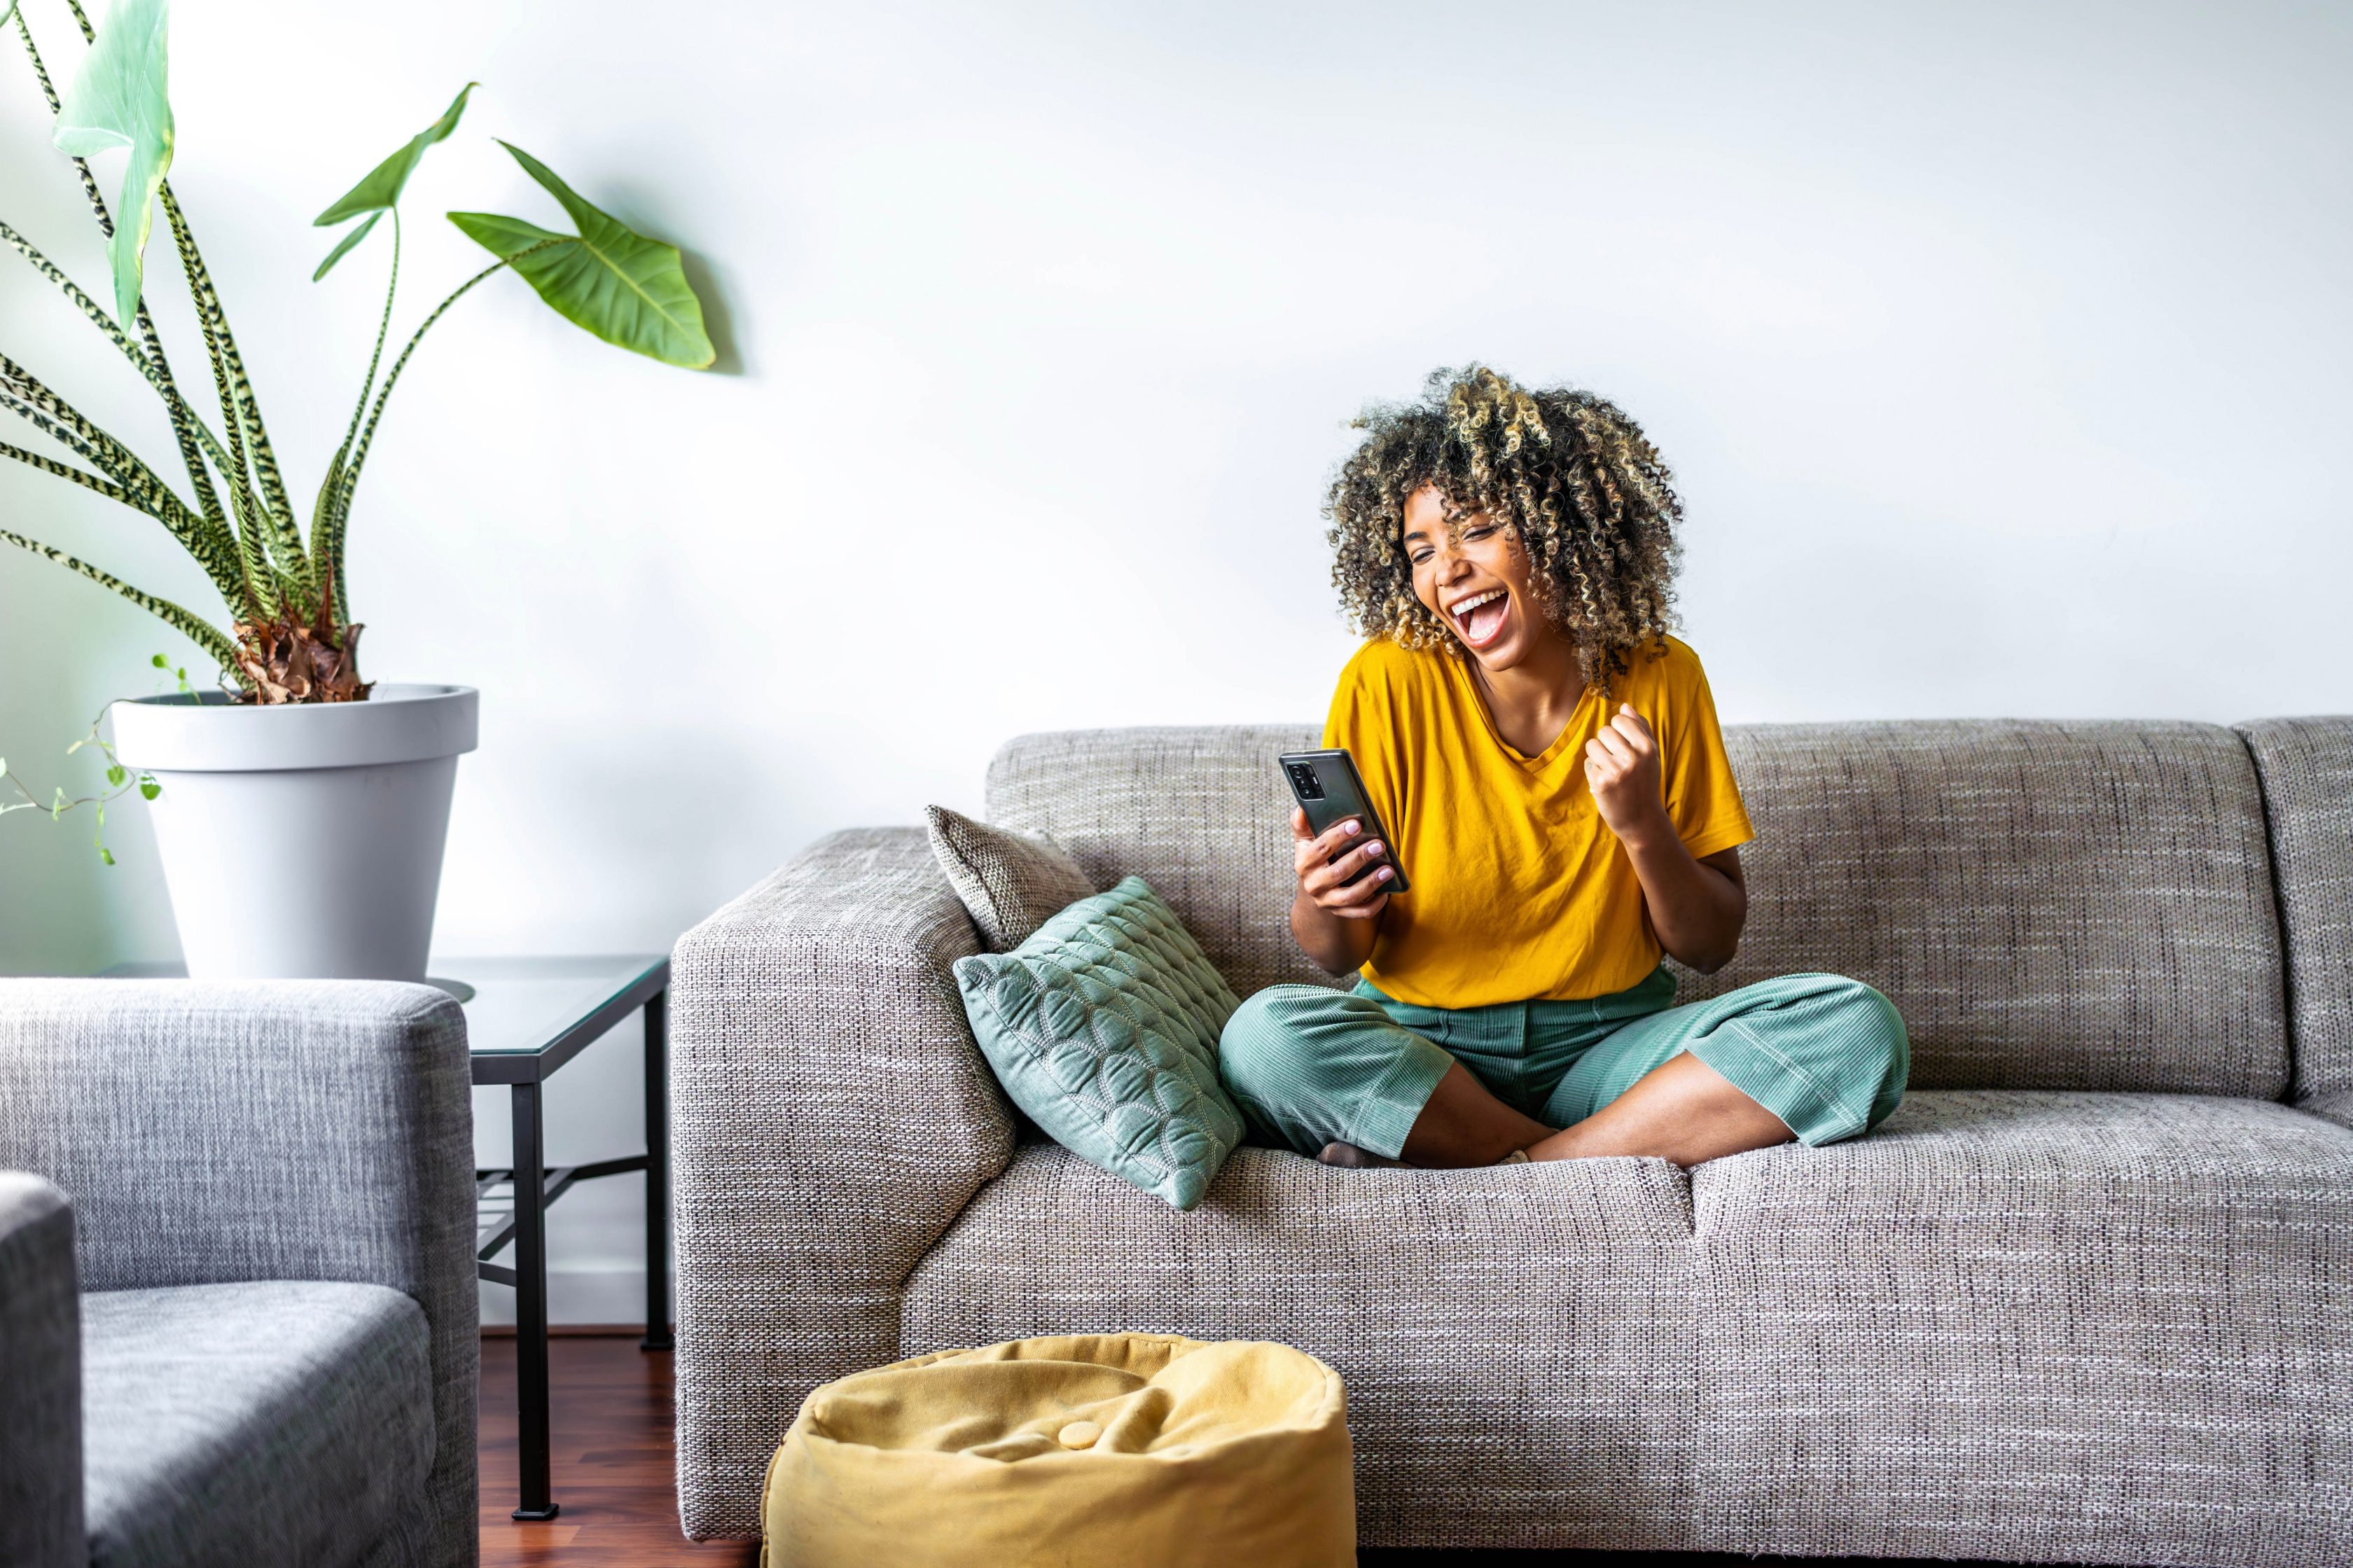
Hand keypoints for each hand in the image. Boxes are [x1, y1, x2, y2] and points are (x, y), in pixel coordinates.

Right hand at [1291, 806, 1391, 919]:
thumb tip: (1300, 809)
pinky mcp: (1341, 913)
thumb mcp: (1305, 843)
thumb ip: (1302, 826)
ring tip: (1389, 869)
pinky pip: (1361, 912)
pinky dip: (1375, 904)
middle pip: (1338, 872)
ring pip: (1351, 896)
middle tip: (1380, 844)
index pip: (1321, 848)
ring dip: (1371, 882)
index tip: (1356, 824)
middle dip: (1360, 857)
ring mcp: (1327, 901)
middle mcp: (1314, 885)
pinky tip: (1386, 892)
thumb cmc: (1315, 860)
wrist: (1313, 892)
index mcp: (1304, 864)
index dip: (1338, 836)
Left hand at [1583, 704, 1668, 845]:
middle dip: (1606, 744)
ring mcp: (1616, 770)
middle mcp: (1633, 757)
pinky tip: (1606, 783)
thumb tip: (1625, 706)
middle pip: (1604, 731)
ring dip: (1598, 757)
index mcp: (1647, 747)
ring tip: (1611, 771)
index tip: (1625, 746)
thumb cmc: (1645, 783)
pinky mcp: (1601, 783)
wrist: (1641, 819)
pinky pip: (1588, 763)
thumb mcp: (1651, 755)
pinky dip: (1594, 772)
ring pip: (1592, 745)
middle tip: (1617, 762)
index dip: (1618, 731)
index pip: (1620, 719)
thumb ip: (1641, 728)